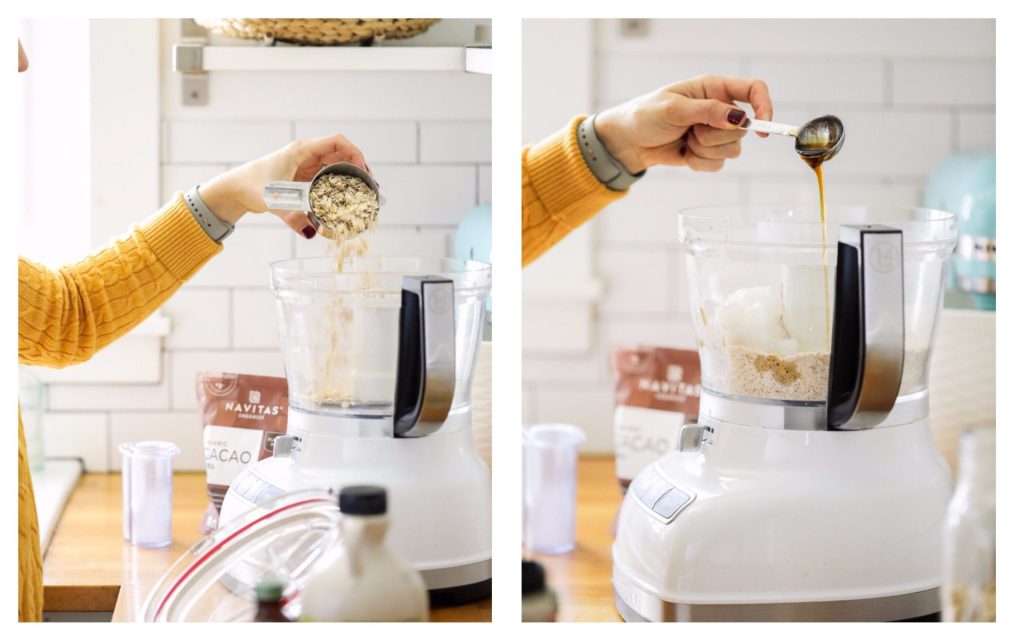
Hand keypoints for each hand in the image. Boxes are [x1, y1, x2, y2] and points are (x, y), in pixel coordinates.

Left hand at [198, 135, 368, 237]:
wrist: (235, 190)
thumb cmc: (251, 187)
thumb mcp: (274, 201)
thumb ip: (293, 216)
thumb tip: (312, 231)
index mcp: (301, 151)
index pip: (337, 142)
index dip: (355, 153)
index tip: (364, 171)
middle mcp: (306, 155)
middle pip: (341, 154)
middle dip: (357, 168)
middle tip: (368, 187)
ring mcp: (306, 166)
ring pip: (336, 166)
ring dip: (349, 177)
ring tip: (361, 194)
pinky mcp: (304, 178)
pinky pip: (327, 178)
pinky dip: (338, 186)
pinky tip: (345, 201)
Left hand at [594, 76, 772, 173]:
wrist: (627, 141)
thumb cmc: (645, 116)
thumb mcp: (674, 108)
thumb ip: (708, 112)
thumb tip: (740, 117)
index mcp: (713, 88)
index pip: (753, 90)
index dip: (764, 106)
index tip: (762, 127)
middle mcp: (718, 109)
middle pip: (742, 128)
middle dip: (716, 136)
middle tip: (691, 131)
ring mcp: (713, 132)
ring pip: (732, 150)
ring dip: (706, 151)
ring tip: (685, 141)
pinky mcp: (706, 153)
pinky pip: (718, 165)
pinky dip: (699, 163)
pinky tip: (683, 153)